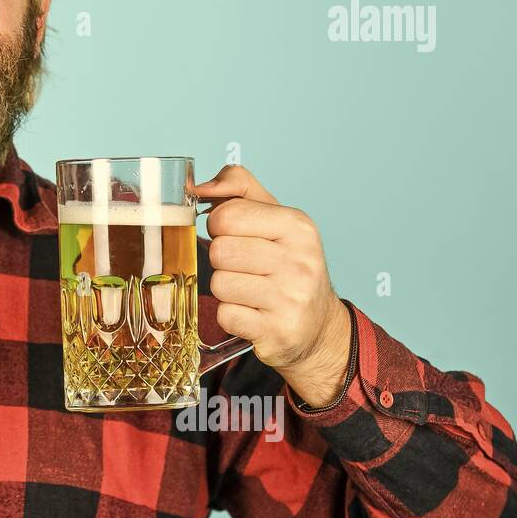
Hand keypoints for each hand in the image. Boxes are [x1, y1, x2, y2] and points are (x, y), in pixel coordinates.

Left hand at [193, 165, 348, 378]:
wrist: (318, 326)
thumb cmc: (287, 264)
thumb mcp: (274, 217)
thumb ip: (238, 187)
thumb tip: (198, 186)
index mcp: (298, 226)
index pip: (228, 215)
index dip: (219, 226)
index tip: (235, 236)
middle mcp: (300, 261)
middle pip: (220, 250)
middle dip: (222, 260)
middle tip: (243, 268)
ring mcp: (291, 299)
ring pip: (219, 283)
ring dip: (225, 289)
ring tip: (249, 291)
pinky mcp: (277, 332)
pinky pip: (225, 315)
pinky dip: (230, 316)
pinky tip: (251, 313)